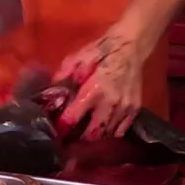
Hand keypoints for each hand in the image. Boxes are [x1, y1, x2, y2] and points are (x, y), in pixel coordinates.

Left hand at [55, 24, 150, 139]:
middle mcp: (110, 103)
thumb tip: (50, 93)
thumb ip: (63, 77)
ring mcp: (125, 108)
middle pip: (91, 134)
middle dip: (78, 139)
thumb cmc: (101, 51)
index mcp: (93, 90)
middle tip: (70, 137)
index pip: (73, 118)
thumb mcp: (76, 59)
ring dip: (94, 137)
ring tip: (84, 134)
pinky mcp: (135, 109)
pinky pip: (120, 130)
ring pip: (106, 135)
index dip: (62, 128)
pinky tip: (102, 127)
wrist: (131, 45)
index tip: (56, 132)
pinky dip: (109, 133)